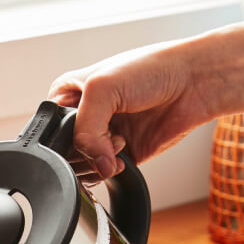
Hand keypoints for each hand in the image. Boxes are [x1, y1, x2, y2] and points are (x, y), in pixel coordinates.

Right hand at [47, 12, 243, 180]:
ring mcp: (104, 136)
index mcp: (69, 94)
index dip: (62, 134)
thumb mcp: (101, 88)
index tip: (80, 130)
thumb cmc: (151, 69)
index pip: (50, 125)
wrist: (193, 82)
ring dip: (99, 159)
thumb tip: (95, 165)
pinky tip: (124, 153)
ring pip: (83, 165)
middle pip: (65, 150)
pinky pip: (105, 174)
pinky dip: (112, 170)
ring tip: (118, 139)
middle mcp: (85, 116)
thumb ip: (84, 130)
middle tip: (105, 133)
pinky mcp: (123, 154)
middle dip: (84, 148)